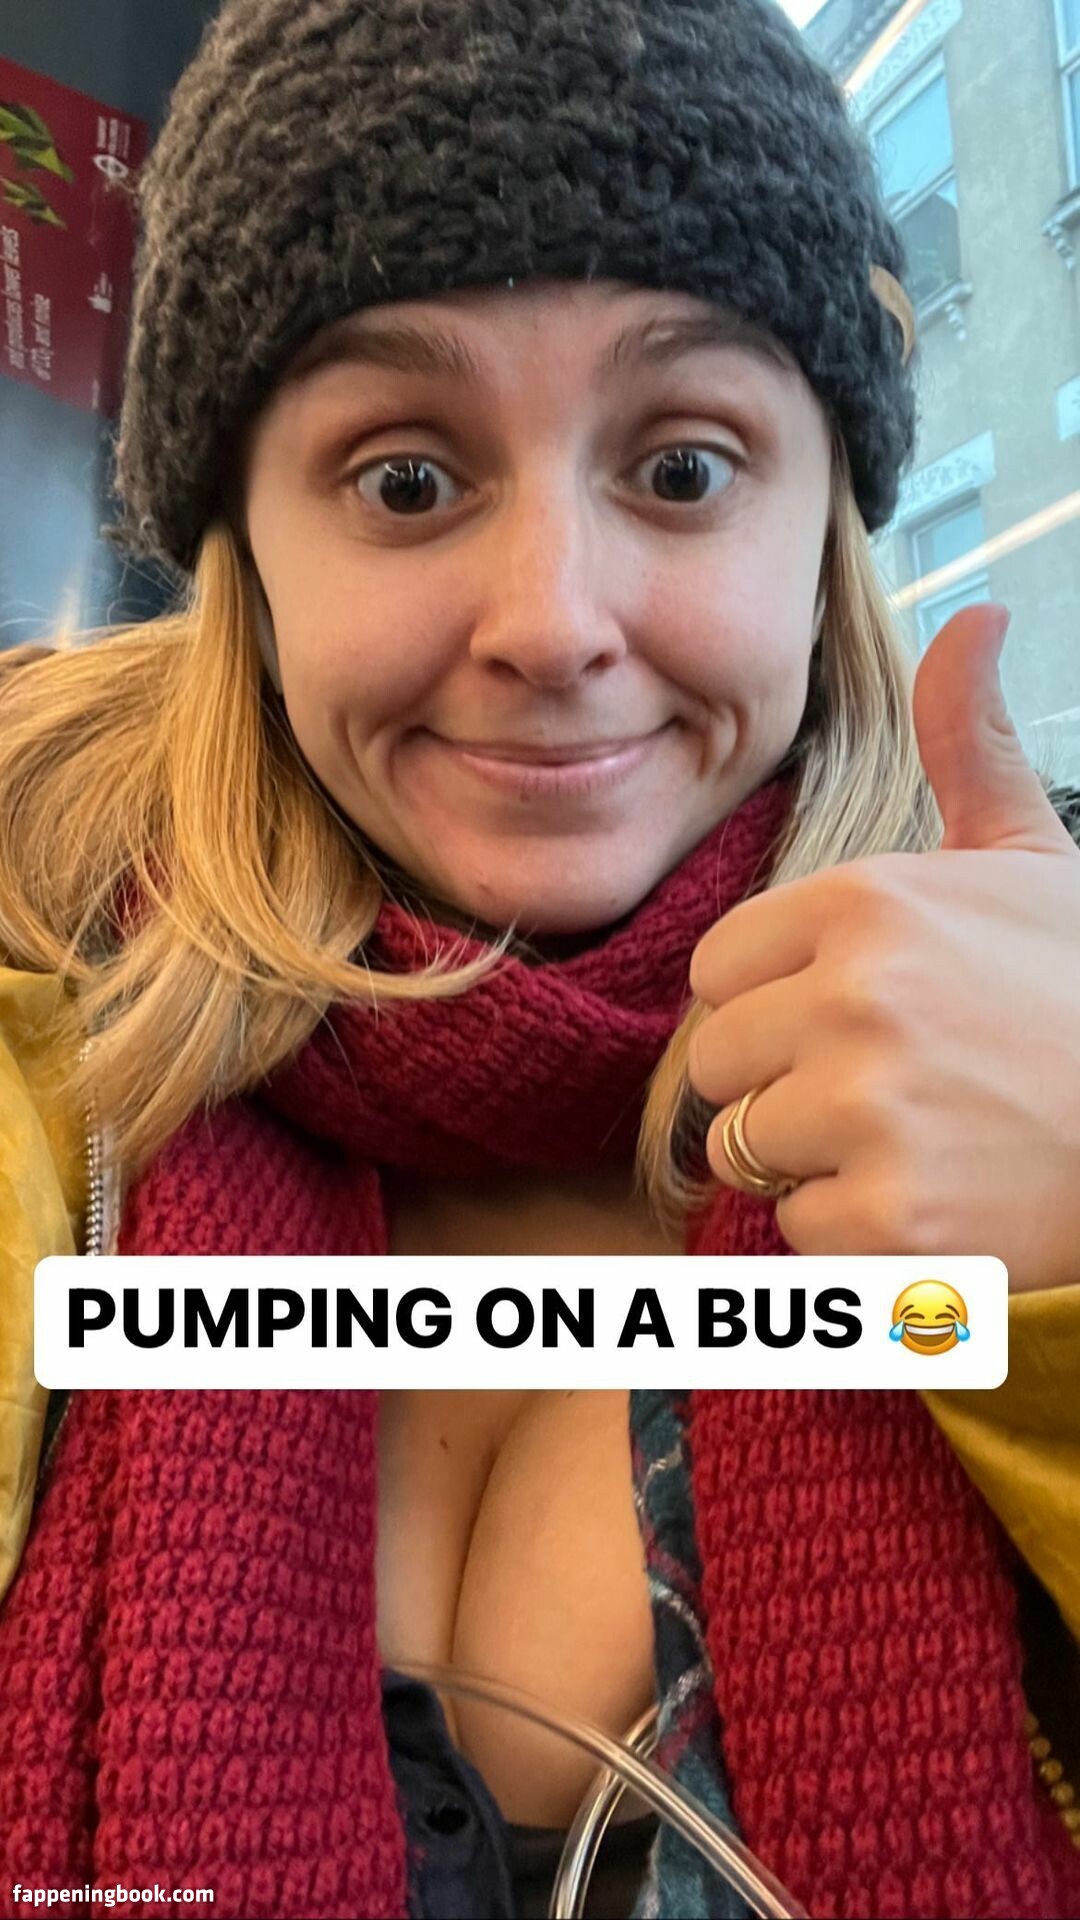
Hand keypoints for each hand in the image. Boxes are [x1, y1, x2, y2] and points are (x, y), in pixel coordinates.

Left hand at [687, 603, 1079, 1291]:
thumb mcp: (1034, 855)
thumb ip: (969, 743)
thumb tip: (972, 616)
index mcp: (867, 902)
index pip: (717, 970)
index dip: (773, 1002)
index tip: (851, 1016)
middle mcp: (855, 999)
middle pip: (716, 1066)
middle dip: (783, 1084)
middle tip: (890, 1088)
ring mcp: (870, 1114)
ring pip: (750, 1151)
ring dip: (819, 1160)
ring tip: (920, 1139)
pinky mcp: (894, 1222)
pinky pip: (804, 1234)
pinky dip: (861, 1236)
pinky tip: (942, 1198)